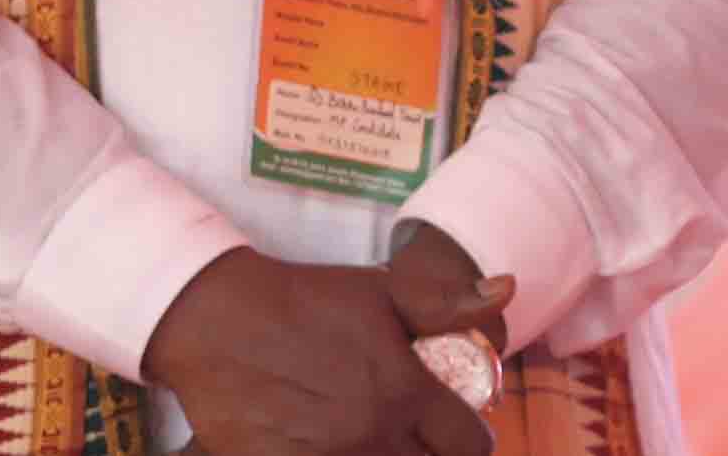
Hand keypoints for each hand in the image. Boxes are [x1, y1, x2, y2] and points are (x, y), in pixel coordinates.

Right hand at [142, 246, 509, 455]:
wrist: (219, 322)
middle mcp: (370, 435)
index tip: (463, 430)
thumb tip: (508, 289)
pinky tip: (345, 447)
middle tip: (428, 438)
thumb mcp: (383, 291)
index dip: (475, 439)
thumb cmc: (307, 301)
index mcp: (404, 392)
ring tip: (388, 439)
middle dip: (438, 455)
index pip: (469, 444)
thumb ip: (449, 303)